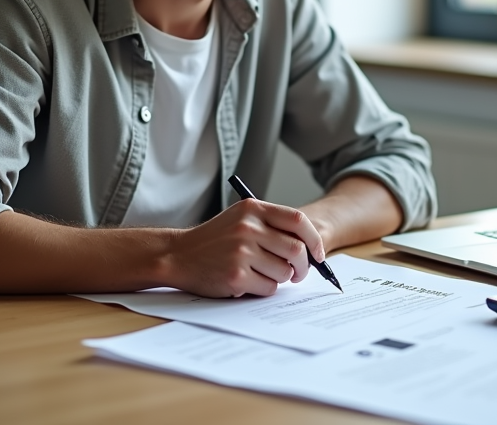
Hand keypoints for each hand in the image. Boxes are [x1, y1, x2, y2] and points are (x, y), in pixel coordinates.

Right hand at [162, 199, 325, 297]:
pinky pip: (268, 287)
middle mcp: (248, 227)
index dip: (314, 239)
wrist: (178, 255)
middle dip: (303, 266)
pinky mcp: (236, 276)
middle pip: (296, 249)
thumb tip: (309, 248)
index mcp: (253, 209)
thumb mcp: (240, 218)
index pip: (298, 220)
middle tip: (298, 273)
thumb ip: (271, 225)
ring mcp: (242, 252)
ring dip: (280, 278)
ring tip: (262, 274)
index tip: (318, 253)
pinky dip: (264, 288)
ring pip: (284, 271)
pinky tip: (248, 281)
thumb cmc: (214, 239)